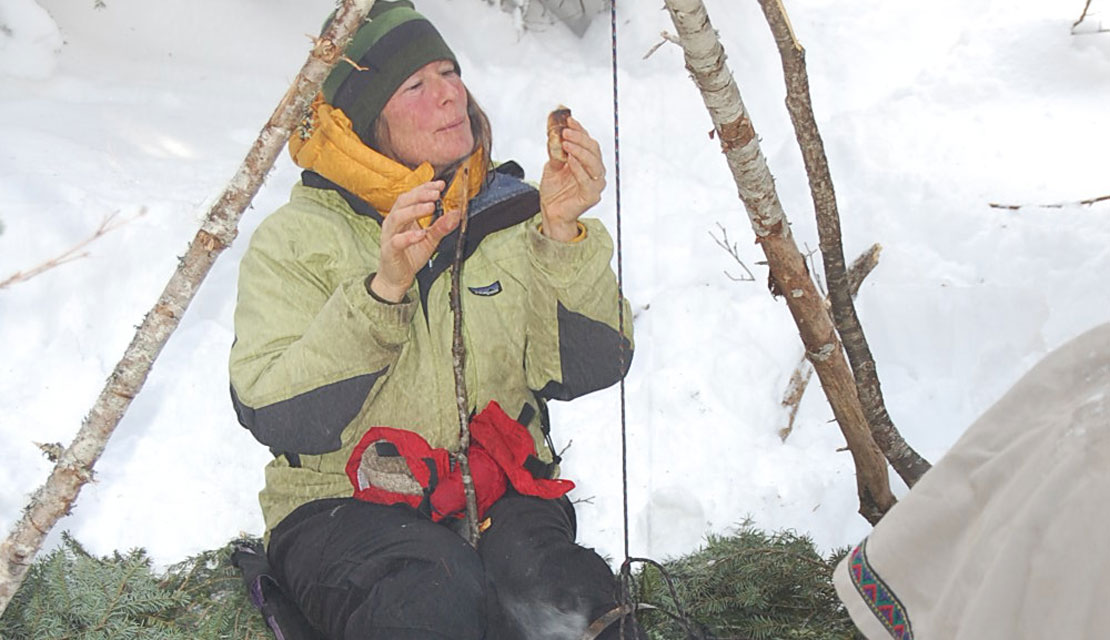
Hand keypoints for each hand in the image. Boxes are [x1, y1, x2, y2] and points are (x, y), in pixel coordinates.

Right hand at [370, 181, 460, 301]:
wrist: (396, 278)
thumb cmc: (409, 256)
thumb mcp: (430, 240)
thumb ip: (441, 227)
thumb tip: (456, 214)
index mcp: (402, 216)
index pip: (412, 196)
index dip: (425, 188)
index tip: (440, 185)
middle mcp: (394, 223)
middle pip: (403, 202)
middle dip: (420, 195)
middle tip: (436, 193)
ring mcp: (389, 236)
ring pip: (397, 217)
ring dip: (414, 210)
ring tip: (430, 207)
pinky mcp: (389, 251)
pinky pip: (396, 241)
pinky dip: (408, 236)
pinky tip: (420, 234)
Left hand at [539, 116, 605, 241]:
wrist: (551, 211)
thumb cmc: (554, 190)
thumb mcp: (552, 165)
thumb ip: (555, 151)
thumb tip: (553, 131)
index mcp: (587, 161)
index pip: (588, 141)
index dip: (579, 130)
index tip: (568, 120)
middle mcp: (595, 171)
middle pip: (593, 150)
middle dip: (579, 138)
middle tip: (565, 132)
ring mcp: (595, 184)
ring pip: (594, 163)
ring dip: (580, 151)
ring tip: (566, 144)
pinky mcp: (592, 196)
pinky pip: (588, 181)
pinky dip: (579, 169)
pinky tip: (570, 161)